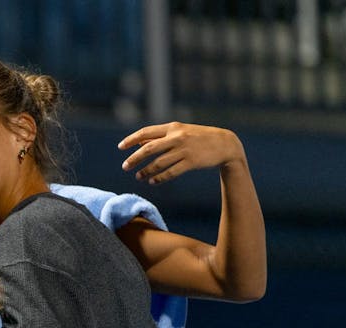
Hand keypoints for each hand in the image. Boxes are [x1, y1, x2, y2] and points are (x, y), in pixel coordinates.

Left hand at [118, 122, 245, 184]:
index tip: (120, 147)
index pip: (146, 132)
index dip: (131, 139)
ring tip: (138, 177)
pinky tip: (152, 181)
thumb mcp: (180, 132)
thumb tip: (139, 143)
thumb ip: (161, 137)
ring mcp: (184, 150)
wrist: (224, 144)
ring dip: (146, 171)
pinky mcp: (191, 162)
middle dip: (134, 158)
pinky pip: (170, 172)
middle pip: (149, 148)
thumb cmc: (199, 138)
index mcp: (172, 127)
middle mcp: (177, 137)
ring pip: (158, 163)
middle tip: (125, 166)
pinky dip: (159, 178)